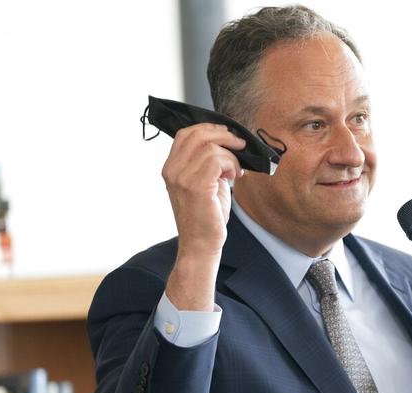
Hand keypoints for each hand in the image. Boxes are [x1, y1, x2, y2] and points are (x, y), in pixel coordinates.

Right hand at [161, 123, 245, 309]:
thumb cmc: (205, 216)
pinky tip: (235, 177)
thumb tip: (229, 143)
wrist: (201, 244)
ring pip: (211, 147)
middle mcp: (172, 170)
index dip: (210, 128)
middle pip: (197, 133)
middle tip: (240, 145)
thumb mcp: (205, 182)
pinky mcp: (196, 186)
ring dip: (231, 156)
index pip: (186, 133)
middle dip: (223, 135)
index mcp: (171, 167)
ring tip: (235, 172)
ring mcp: (182, 177)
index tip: (228, 135)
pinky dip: (232, 165)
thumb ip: (209, 162)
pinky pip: (218, 160)